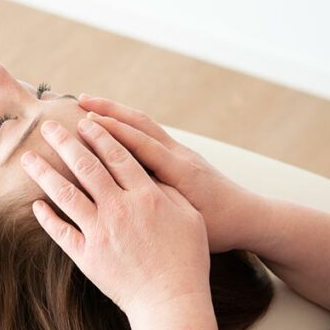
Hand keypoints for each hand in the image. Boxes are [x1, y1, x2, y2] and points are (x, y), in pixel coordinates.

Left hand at [20, 117, 211, 319]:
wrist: (171, 302)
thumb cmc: (187, 260)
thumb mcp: (189, 218)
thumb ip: (169, 192)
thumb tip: (151, 173)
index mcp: (146, 196)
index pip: (118, 155)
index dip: (99, 135)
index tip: (84, 121)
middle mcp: (120, 209)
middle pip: (86, 167)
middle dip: (64, 142)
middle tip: (47, 126)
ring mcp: (100, 232)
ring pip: (65, 194)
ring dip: (44, 172)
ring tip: (28, 157)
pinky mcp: (87, 256)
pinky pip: (60, 232)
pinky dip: (46, 217)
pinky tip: (35, 204)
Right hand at [76, 95, 259, 253]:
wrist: (249, 218)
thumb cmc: (221, 226)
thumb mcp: (191, 219)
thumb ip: (162, 203)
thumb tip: (128, 190)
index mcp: (181, 170)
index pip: (142, 144)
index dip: (113, 131)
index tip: (85, 121)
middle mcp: (181, 154)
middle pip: (141, 123)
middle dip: (110, 110)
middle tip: (80, 102)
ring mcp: (182, 152)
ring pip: (146, 124)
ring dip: (118, 112)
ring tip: (90, 106)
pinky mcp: (181, 156)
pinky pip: (151, 134)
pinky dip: (129, 125)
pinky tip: (111, 126)